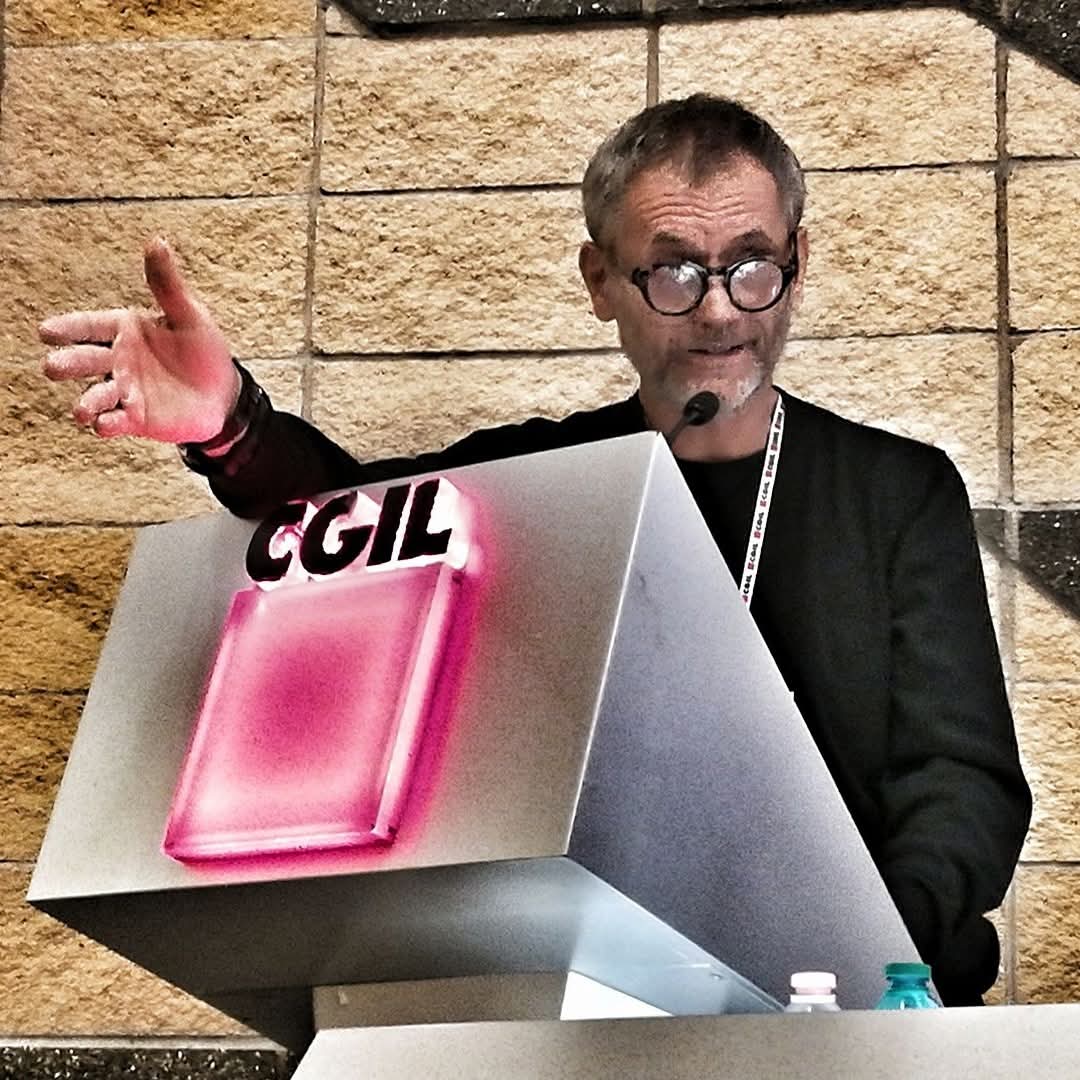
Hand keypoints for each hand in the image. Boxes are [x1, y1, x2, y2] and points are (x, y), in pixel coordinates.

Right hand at [40, 238, 240, 443]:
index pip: (91, 325)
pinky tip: (103, 425)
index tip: (46, 331)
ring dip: (85, 402)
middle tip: (52, 368)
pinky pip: (116, 421)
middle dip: (67, 364)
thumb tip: (156, 242)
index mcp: (125, 329)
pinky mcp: (135, 417)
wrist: (222, 395)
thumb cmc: (204, 352)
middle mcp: (118, 359)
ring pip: (95, 395)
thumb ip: (168, 285)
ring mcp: (124, 390)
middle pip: (84, 360)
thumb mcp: (190, 316)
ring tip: (80, 410)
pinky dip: (107, 424)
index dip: (69, 329)